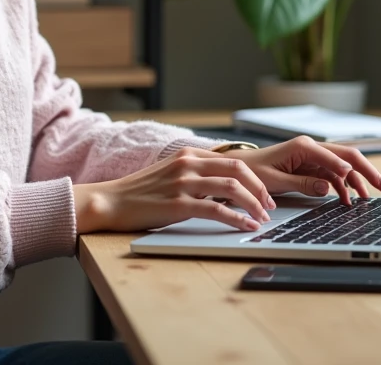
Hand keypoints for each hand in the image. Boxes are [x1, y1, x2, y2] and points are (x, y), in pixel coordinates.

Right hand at [72, 148, 274, 234]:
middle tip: (269, 207)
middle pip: (239, 170)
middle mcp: (188, 164)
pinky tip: (246, 227)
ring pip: (232, 188)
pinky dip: (237, 219)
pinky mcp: (178, 204)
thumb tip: (224, 185)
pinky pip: (217, 210)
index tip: (265, 195)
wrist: (110, 201)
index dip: (255, 179)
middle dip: (260, 190)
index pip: (233, 161)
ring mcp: (183, 183)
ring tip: (262, 219)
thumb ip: (196, 174)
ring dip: (253, 205)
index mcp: (188, 154)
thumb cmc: (141, 192)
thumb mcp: (171, 173)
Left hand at [225, 136, 380, 204]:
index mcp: (303, 146)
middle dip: (368, 172)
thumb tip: (328, 187)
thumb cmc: (253, 172)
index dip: (350, 169)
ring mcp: (313, 158)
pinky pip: (334, 176)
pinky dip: (344, 186)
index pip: (334, 156)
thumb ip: (302, 184)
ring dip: (358, 182)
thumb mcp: (275, 181)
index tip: (363, 183)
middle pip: (348, 157)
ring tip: (369, 198)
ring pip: (344, 167)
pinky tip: (349, 199)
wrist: (241, 170)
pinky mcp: (312, 167)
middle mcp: (311, 148)